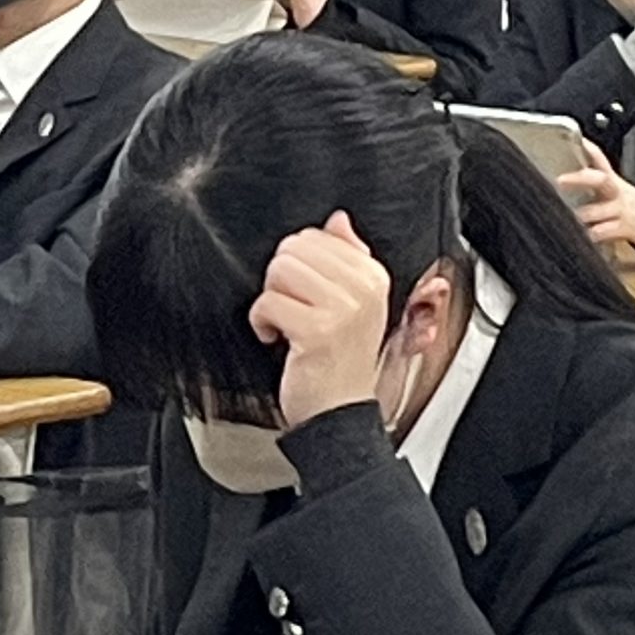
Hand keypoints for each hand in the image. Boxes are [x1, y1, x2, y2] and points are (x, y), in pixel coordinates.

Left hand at [247, 211, 388, 428]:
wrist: (339, 414)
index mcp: (372, 276)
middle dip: (280, 280)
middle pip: (293, 249)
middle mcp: (364, 289)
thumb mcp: (354, 305)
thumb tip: (338, 219)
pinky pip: (267, 303)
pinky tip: (279, 338)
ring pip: (278, 271)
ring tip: (287, 323)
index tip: (305, 294)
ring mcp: (343, 310)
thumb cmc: (339, 361)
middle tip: (293, 309)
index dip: (296, 265)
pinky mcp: (318, 330)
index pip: (315, 236)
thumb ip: (347, 257)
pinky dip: (262, 323)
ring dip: (271, 300)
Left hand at [557, 140, 634, 253]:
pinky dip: (591, 234)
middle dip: (580, 179)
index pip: (600, 160)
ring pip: (596, 210)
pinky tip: (583, 236)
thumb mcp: (614, 187)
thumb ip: (593, 178)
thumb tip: (563, 174)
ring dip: (581, 214)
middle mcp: (616, 192)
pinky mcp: (624, 228)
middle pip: (600, 180)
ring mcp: (621, 210)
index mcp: (612, 181)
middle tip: (560, 180)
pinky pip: (603, 231)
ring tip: (567, 216)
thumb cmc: (626, 203)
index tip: (578, 141)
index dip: (590, 150)